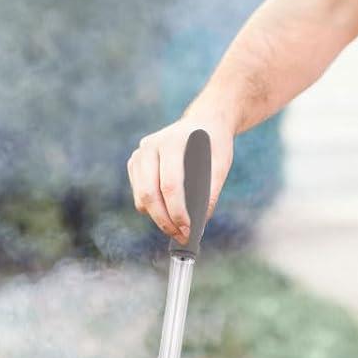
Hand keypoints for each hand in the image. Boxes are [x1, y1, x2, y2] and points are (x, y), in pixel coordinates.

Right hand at [127, 114, 236, 242]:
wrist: (204, 121)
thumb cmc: (215, 143)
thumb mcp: (222, 162)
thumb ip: (211, 189)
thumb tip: (199, 221)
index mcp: (172, 141)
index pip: (170, 184)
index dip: (178, 211)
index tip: (189, 230)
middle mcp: (150, 145)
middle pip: (149, 193)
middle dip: (165, 221)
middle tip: (182, 237)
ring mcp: (140, 153)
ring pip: (141, 197)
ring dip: (158, 218)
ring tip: (178, 228)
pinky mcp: (135, 162)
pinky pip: (139, 194)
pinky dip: (152, 208)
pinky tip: (169, 211)